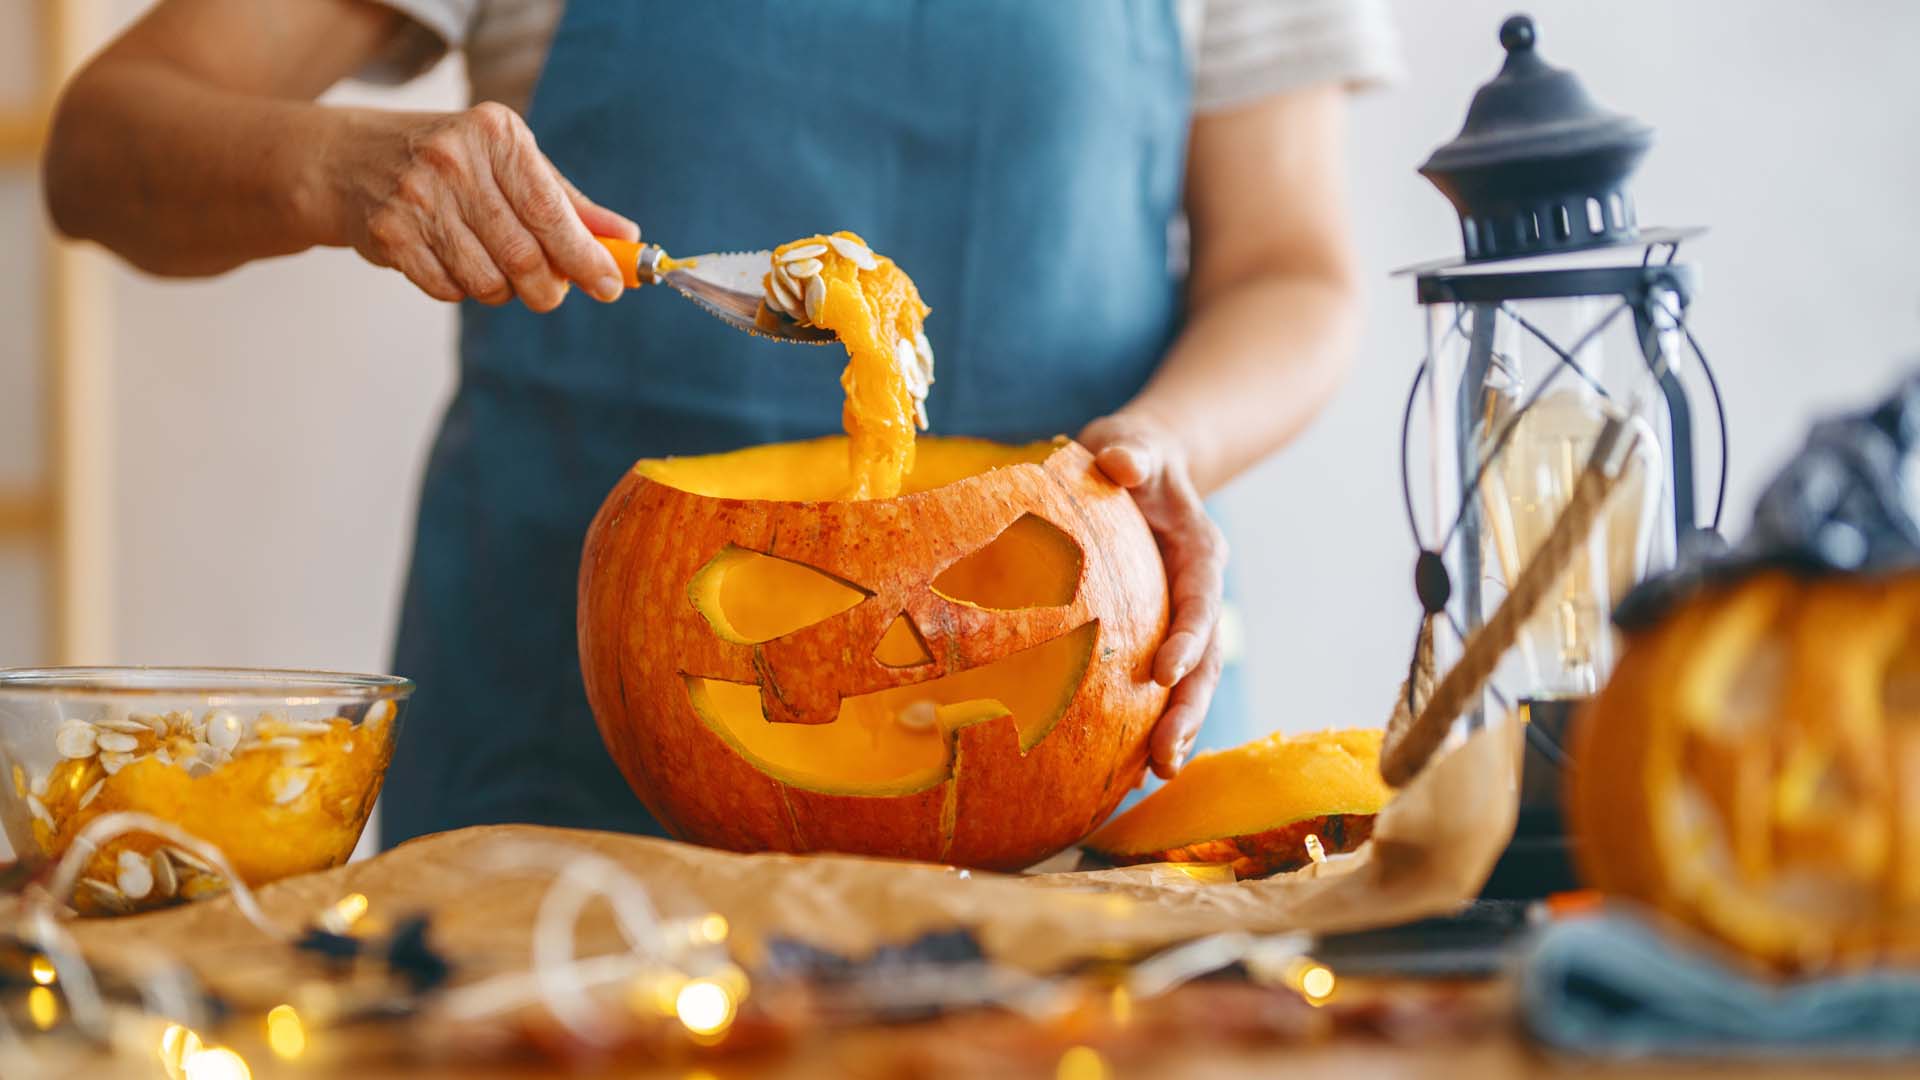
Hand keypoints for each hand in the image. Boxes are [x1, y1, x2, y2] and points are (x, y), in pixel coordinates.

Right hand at [326, 102, 639, 310]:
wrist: (349, 159)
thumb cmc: (451, 162)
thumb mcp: (510, 163)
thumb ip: (569, 204)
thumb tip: (626, 238)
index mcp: (494, 134)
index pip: (550, 211)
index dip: (584, 257)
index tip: (610, 286)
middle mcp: (454, 160)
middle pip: (523, 255)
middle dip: (548, 288)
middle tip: (552, 292)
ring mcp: (416, 197)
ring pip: (487, 280)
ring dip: (504, 291)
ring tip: (497, 269)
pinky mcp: (389, 233)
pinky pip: (449, 290)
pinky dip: (463, 289)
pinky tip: (456, 263)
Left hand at [1078, 412, 1227, 778]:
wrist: (1138, 466)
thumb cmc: (1130, 453)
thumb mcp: (1132, 442)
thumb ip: (1131, 451)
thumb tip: (1121, 462)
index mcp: (1199, 552)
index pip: (1200, 598)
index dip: (1190, 635)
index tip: (1166, 671)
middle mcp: (1197, 593)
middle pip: (1204, 659)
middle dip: (1188, 709)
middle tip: (1165, 758)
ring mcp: (1179, 620)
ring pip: (1188, 683)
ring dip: (1174, 728)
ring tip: (1153, 777)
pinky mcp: (1155, 635)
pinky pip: (1157, 685)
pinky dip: (1146, 722)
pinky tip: (1125, 767)